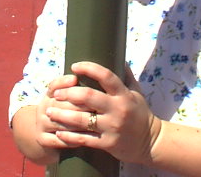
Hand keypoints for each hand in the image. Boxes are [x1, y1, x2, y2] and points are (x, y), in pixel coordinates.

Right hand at [33, 73, 89, 151]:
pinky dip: (72, 139)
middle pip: (59, 104)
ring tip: (94, 123)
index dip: (64, 82)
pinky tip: (85, 138)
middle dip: (78, 105)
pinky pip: (59, 140)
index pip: (54, 85)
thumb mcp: (66, 100)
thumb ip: (74, 89)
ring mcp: (41, 124)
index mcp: (49, 95)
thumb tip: (77, 79)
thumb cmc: (65, 113)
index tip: (75, 79)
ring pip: (60, 123)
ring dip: (78, 124)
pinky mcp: (43, 140)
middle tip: (96, 106)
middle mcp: (43, 108)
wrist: (47, 136)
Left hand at [45, 61, 161, 164]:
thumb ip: (126, 75)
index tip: (74, 66)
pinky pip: (84, 139)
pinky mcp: (107, 144)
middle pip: (88, 97)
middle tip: (55, 94)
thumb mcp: (136, 92)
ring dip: (62, 115)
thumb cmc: (140, 113)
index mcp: (124, 94)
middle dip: (68, 93)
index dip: (89, 68)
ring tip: (49, 111)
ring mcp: (112, 127)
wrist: (151, 142)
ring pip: (81, 119)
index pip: (106, 76)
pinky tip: (58, 132)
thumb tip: (117, 56)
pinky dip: (69, 136)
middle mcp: (118, 109)